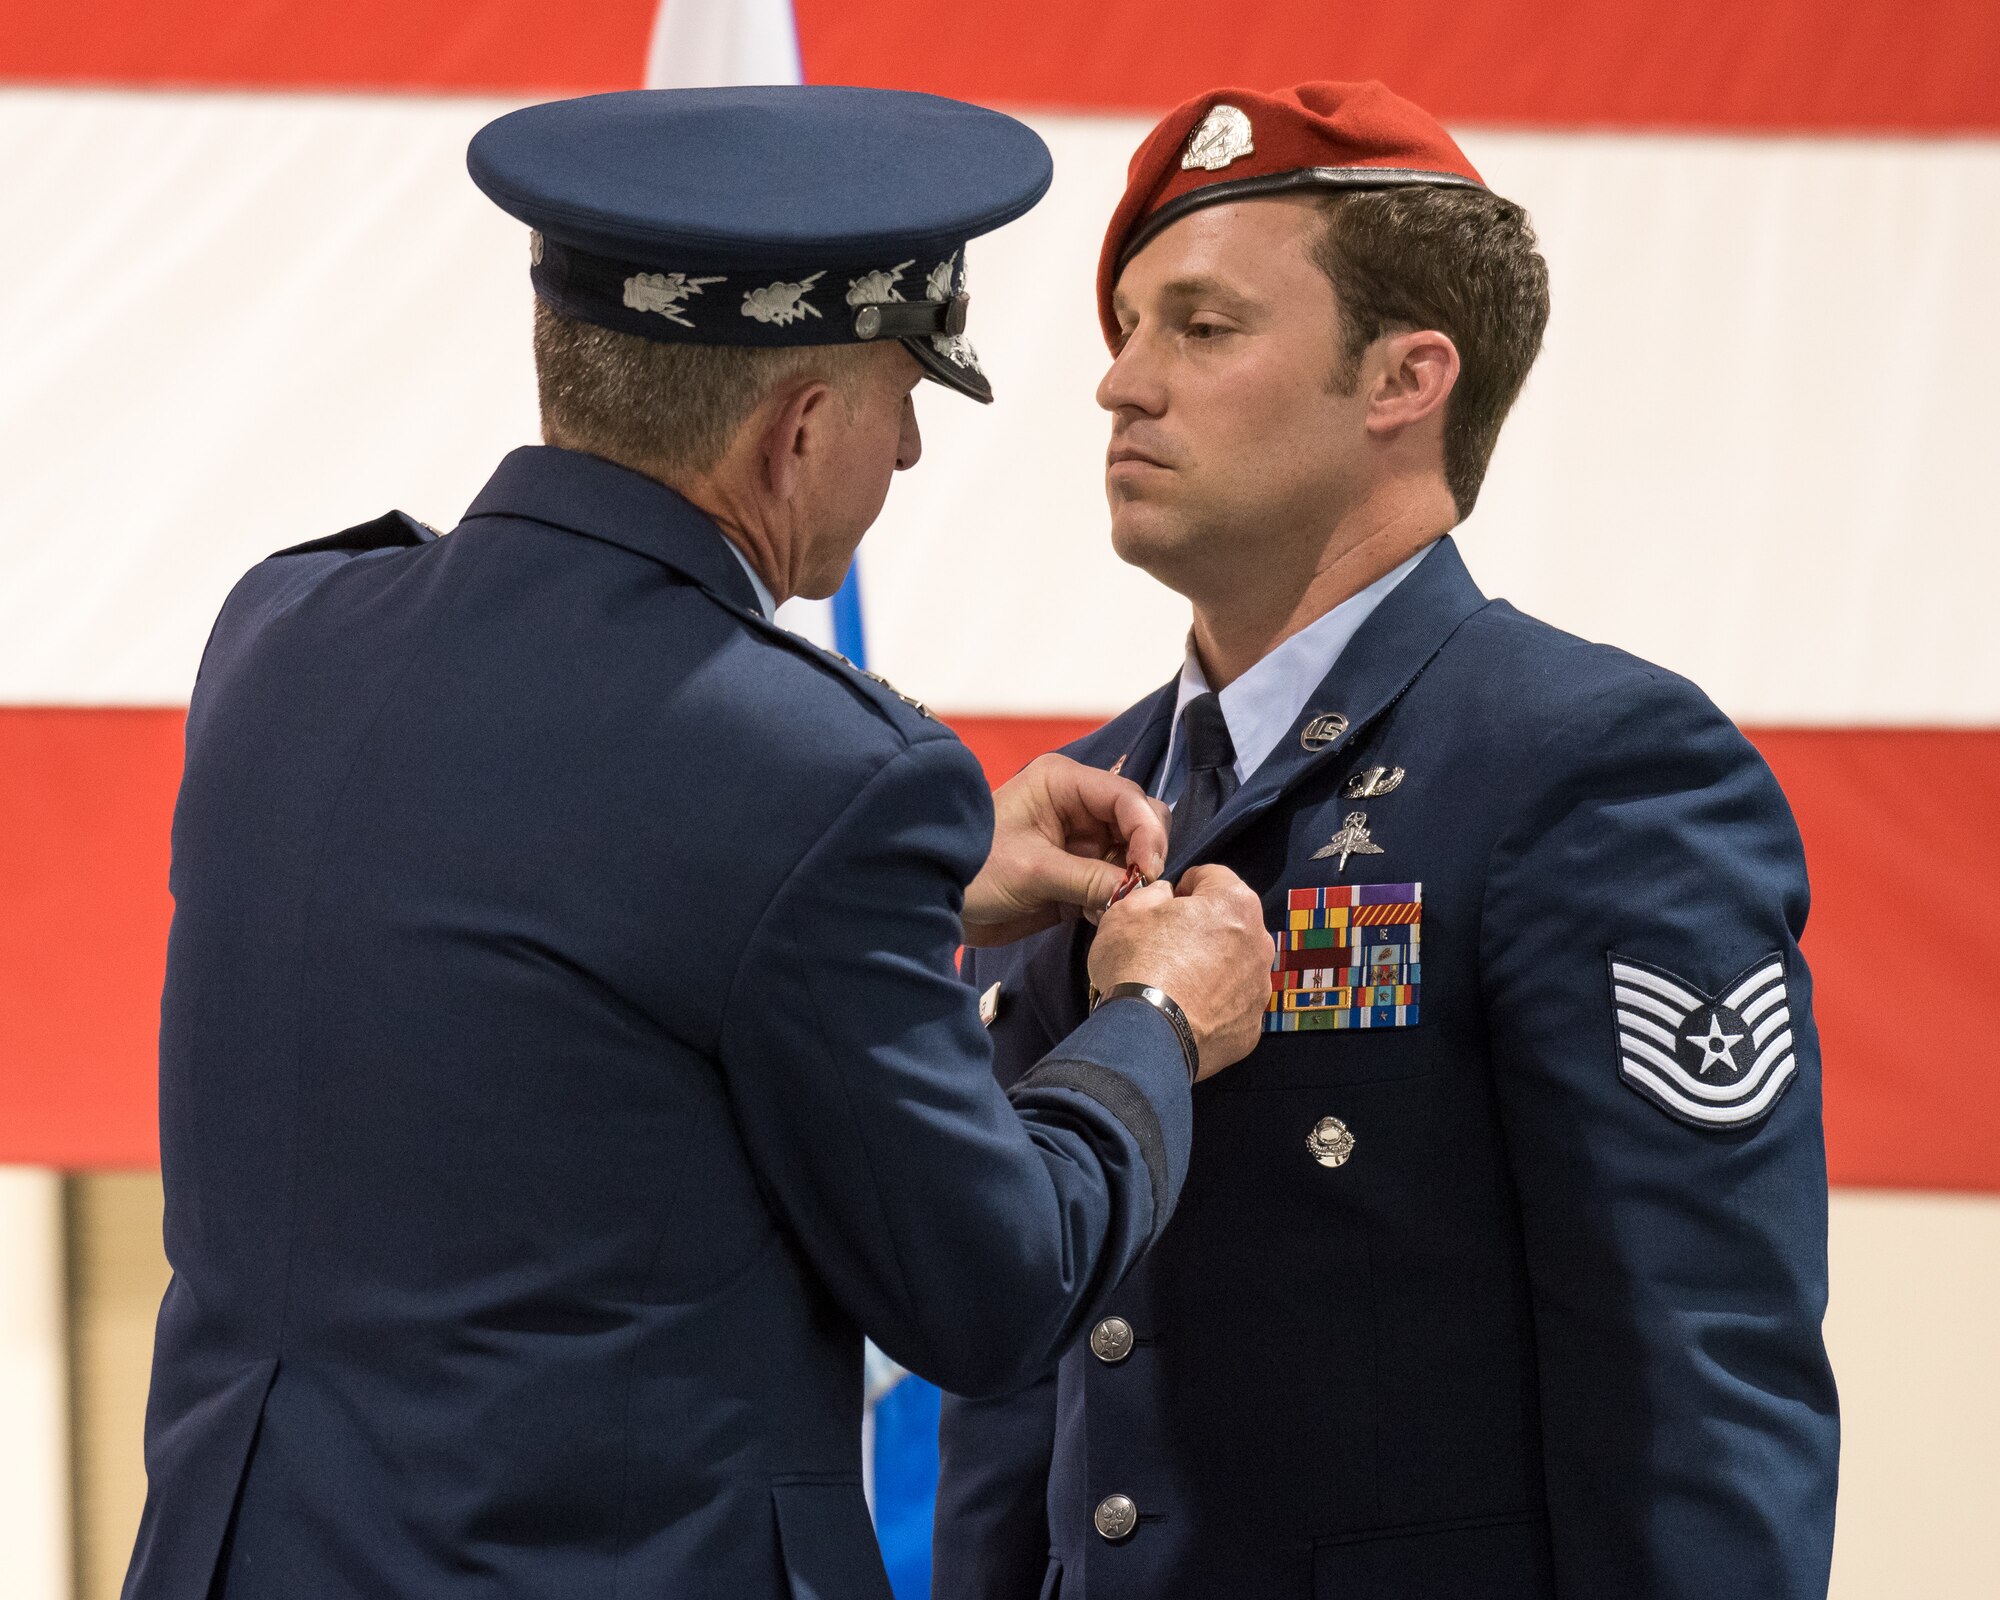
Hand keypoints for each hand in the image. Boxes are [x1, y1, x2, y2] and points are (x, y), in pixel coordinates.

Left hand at [963, 754, 1170, 947]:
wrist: (935, 903)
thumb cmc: (973, 871)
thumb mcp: (1033, 871)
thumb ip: (1091, 879)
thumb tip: (1141, 892)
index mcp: (1063, 783)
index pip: (1127, 797)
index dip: (1147, 832)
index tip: (1150, 870)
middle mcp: (1077, 806)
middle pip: (1138, 822)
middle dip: (1144, 856)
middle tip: (1138, 891)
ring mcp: (1079, 841)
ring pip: (1132, 855)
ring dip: (1131, 882)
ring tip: (1113, 907)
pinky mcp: (1077, 873)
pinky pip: (1115, 882)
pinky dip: (1116, 899)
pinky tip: (1097, 916)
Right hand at [1086, 864, 1269, 1079]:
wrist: (1147, 1037)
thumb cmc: (1137, 963)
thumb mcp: (1126, 910)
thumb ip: (1152, 893)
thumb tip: (1166, 897)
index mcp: (1234, 902)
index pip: (1212, 876)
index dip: (1184, 886)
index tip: (1165, 906)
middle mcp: (1259, 941)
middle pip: (1230, 921)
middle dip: (1204, 927)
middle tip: (1167, 945)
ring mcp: (1259, 987)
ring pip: (1236, 964)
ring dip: (1213, 965)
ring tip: (1177, 983)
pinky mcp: (1252, 1026)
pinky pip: (1233, 1004)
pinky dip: (1215, 1004)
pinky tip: (1187, 1010)